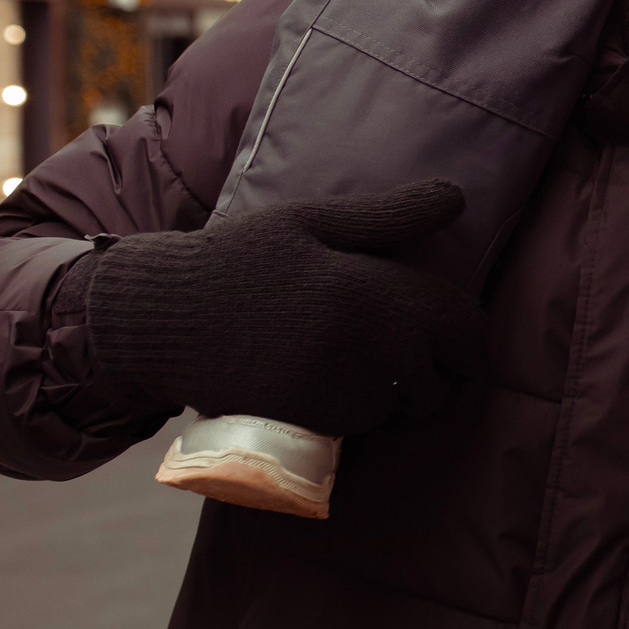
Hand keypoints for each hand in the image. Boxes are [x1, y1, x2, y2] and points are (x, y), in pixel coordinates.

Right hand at [88, 180, 485, 437]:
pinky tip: (322, 387)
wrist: (159, 321)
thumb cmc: (239, 262)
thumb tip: (457, 196)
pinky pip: (358, 431)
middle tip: (405, 359)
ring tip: (349, 364)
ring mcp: (336, 394)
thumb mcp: (310, 223)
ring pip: (399, 410)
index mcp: (371, 290)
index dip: (469, 338)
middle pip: (438, 380)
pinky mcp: (307, 429)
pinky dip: (353, 417)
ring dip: (393, 398)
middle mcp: (364, 347)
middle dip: (434, 376)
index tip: (457, 340)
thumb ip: (389, 215)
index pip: (462, 325)